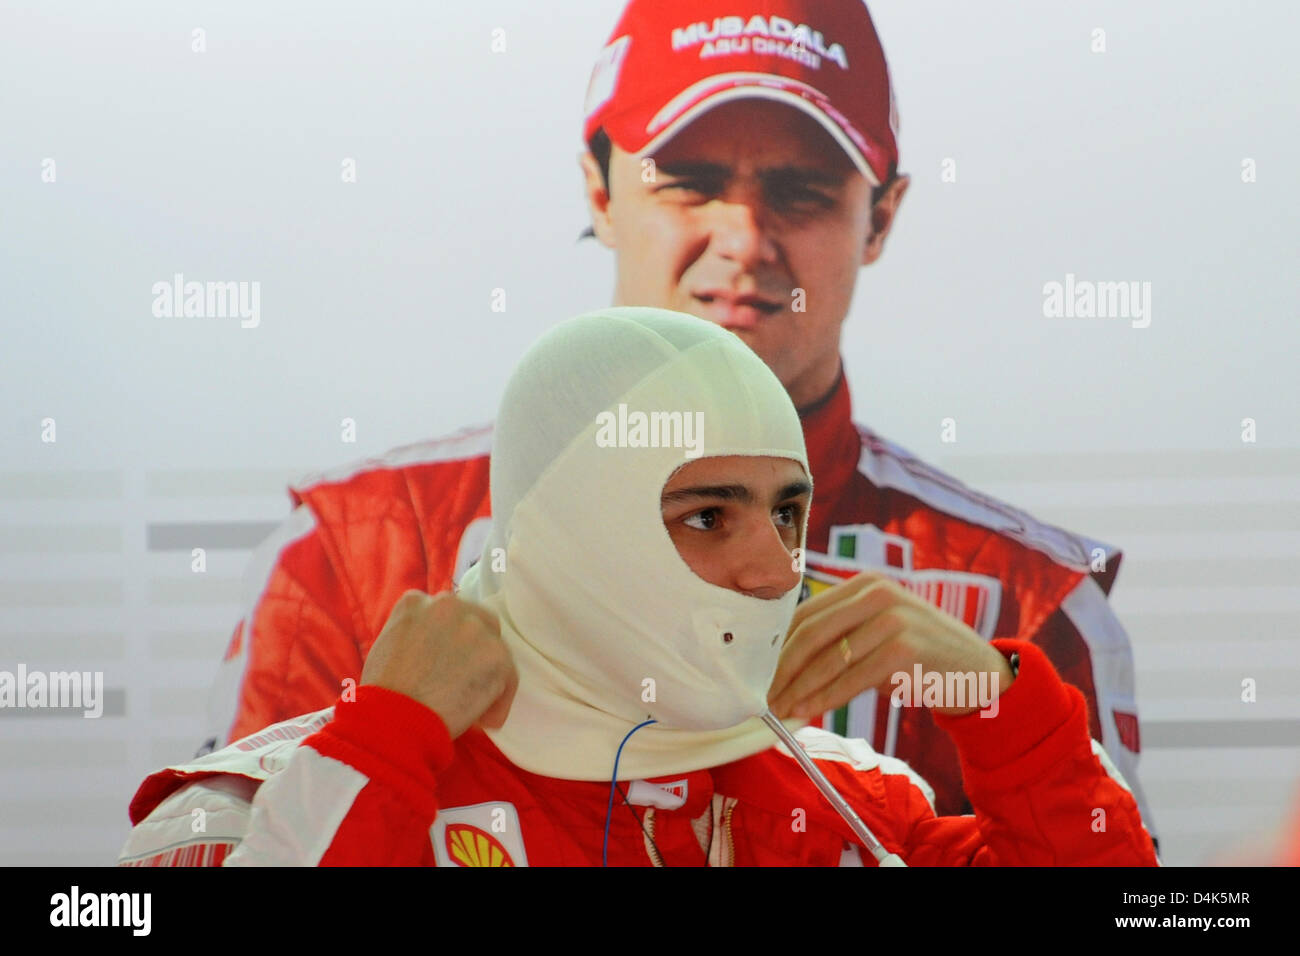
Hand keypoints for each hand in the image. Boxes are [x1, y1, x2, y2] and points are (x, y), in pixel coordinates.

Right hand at [360, 590, 516, 738]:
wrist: (393, 720)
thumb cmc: (382, 696)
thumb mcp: (388, 645)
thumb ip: (416, 634)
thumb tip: (438, 648)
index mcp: (416, 601)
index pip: (447, 614)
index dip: (451, 640)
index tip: (447, 663)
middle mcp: (447, 605)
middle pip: (478, 621)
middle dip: (475, 649)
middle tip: (465, 680)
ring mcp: (473, 628)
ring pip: (494, 648)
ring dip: (487, 674)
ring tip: (471, 704)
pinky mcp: (495, 654)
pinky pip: (507, 676)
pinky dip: (499, 700)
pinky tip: (482, 719)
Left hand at [767, 572, 1013, 719]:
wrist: (977, 670)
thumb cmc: (918, 655)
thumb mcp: (879, 630)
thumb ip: (841, 634)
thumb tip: (784, 662)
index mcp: (865, 584)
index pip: (807, 613)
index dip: (780, 646)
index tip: (760, 673)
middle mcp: (877, 593)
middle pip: (812, 632)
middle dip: (783, 668)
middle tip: (764, 695)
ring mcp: (892, 618)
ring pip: (829, 657)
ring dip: (799, 687)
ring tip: (780, 708)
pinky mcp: (904, 647)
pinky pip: (852, 677)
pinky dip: (825, 697)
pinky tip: (807, 710)